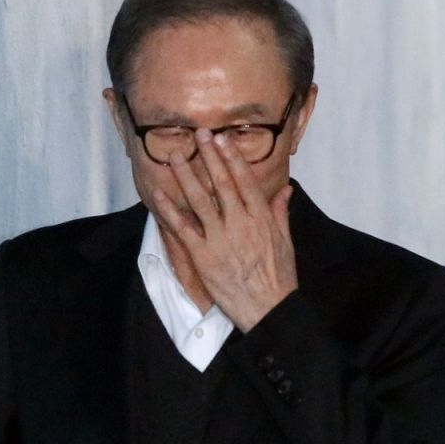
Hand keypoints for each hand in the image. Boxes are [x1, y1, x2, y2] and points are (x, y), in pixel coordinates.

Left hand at [151, 128, 297, 332]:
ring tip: (176, 155)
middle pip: (222, 184)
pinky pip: (182, 228)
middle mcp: (239, 223)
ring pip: (200, 200)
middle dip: (209, 157)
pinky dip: (169, 210)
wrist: (267, 309)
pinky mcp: (202, 256)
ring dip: (186, 175)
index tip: (222, 141)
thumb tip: (284, 189)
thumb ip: (280, 212)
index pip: (245, 181)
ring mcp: (219, 239)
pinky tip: (158, 194)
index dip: (232, 159)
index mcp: (261, 218)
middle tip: (199, 134)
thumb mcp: (285, 242)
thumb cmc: (278, 278)